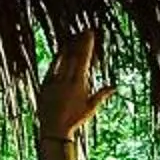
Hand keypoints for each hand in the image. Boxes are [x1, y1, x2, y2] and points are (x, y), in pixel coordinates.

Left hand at [34, 29, 110, 143]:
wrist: (54, 129)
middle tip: (84, 30)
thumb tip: (114, 86)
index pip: (84, 59)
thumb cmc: (75, 120)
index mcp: (79, 84)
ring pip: (62, 59)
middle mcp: (66, 80)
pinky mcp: (45, 84)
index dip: (87, 45)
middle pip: (73, 55)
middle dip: (79, 41)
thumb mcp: (90, 108)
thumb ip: (101, 94)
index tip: (90, 33)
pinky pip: (52, 66)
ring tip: (73, 36)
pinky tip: (60, 51)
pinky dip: (57, 57)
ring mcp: (54, 81)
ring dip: (68, 46)